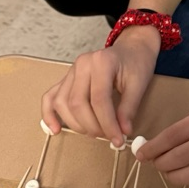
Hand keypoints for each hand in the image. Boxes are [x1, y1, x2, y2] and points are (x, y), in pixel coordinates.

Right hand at [41, 27, 159, 145]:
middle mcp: (82, 64)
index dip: (108, 124)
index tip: (118, 139)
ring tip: (93, 133)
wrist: (131, 48)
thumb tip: (122, 132)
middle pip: (77, 103)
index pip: (99, 100)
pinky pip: (50, 97)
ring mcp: (71, 71)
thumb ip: (129, 108)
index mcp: (101, 62)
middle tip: (108, 137)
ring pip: (62, 103)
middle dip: (92, 126)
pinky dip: (49, 114)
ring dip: (75, 124)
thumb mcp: (139, 84)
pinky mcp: (66, 79)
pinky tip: (55, 129)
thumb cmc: (136, 63)